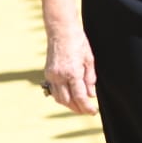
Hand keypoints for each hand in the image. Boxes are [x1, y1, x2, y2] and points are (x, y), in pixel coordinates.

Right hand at [37, 0, 97, 115]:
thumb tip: (91, 95)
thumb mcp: (89, 59)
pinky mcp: (48, 73)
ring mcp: (52, 75)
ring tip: (79, 107)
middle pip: (68, 101)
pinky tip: (69, 97)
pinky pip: (54, 90)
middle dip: (77, 108)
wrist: (61, 31)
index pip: (80, 96)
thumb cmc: (78, 42)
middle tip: (87, 111)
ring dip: (69, 105)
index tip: (93, 112)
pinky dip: (62, 97)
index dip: (87, 107)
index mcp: (72, 72)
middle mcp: (60, 76)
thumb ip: (90, 78)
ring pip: (59, 98)